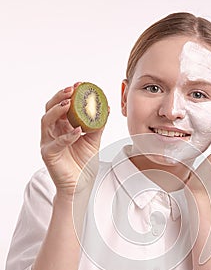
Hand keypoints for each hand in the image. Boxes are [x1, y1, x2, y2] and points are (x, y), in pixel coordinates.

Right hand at [40, 83, 107, 198]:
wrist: (82, 185)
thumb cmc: (84, 163)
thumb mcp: (94, 140)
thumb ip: (98, 125)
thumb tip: (106, 107)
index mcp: (62, 126)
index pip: (61, 105)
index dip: (67, 93)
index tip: (79, 85)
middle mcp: (52, 132)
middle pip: (49, 108)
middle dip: (59, 96)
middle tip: (72, 90)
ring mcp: (48, 142)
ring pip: (46, 121)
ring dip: (57, 110)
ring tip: (69, 103)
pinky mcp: (48, 154)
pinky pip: (55, 142)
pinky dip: (66, 136)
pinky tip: (77, 130)